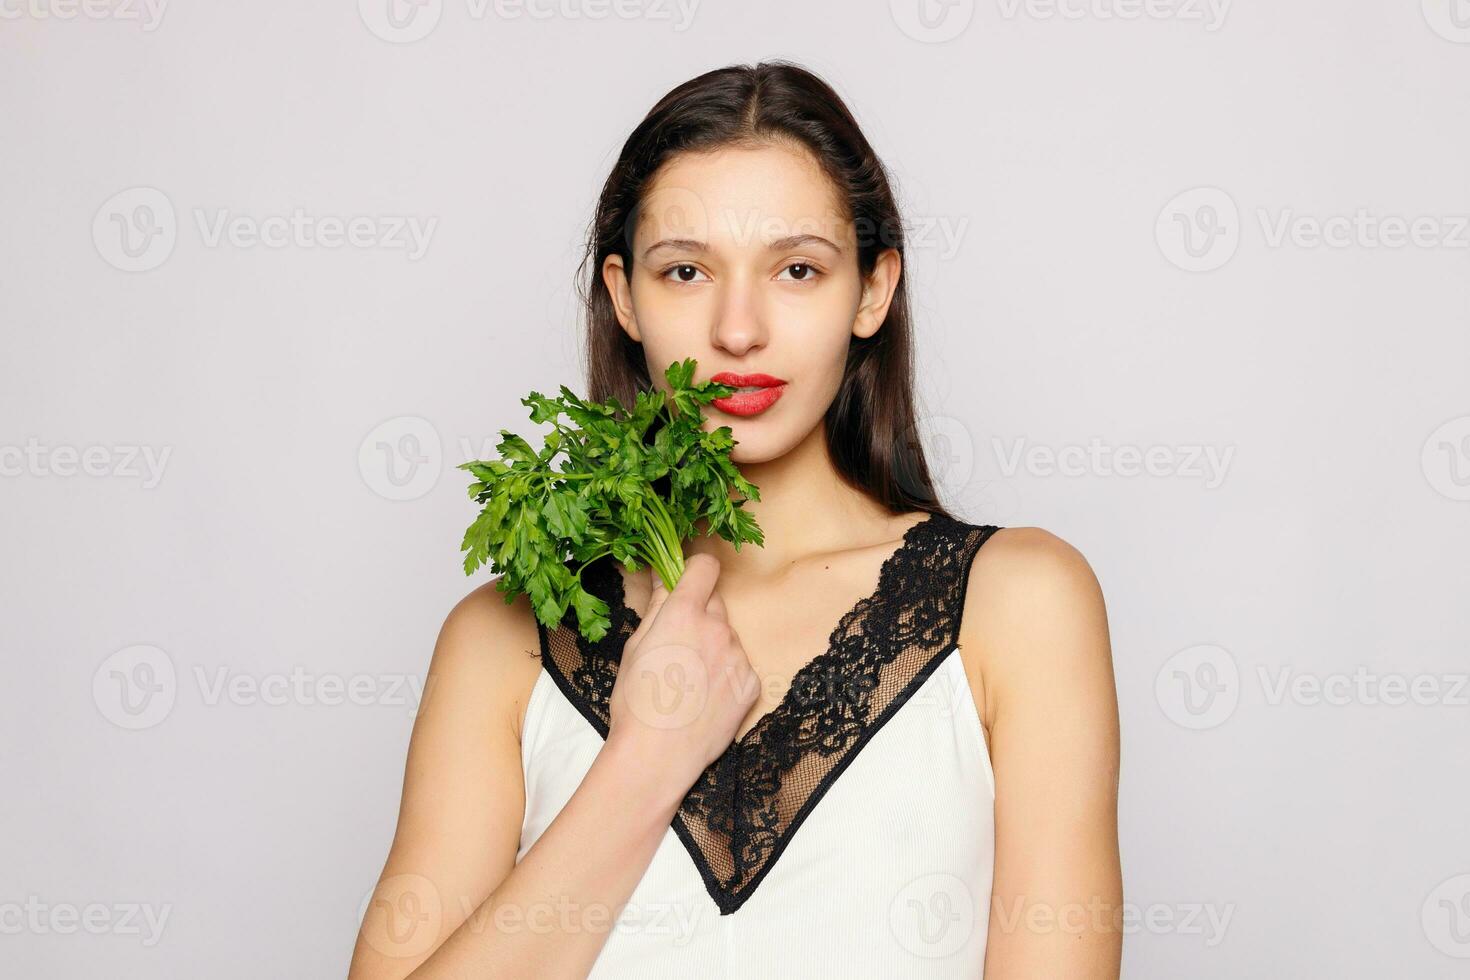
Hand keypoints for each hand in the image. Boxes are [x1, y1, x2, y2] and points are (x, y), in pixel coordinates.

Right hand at [604, 553, 757, 792]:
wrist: (657, 756)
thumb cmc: (636, 703)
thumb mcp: (635, 647)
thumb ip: (657, 607)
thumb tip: (663, 577)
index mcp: (684, 612)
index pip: (705, 566)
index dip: (695, 570)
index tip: (687, 580)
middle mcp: (718, 628)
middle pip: (715, 602)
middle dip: (699, 614)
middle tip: (678, 643)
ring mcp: (739, 656)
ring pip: (727, 637)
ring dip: (713, 647)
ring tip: (688, 682)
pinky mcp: (752, 684)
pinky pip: (739, 667)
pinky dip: (726, 676)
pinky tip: (705, 699)